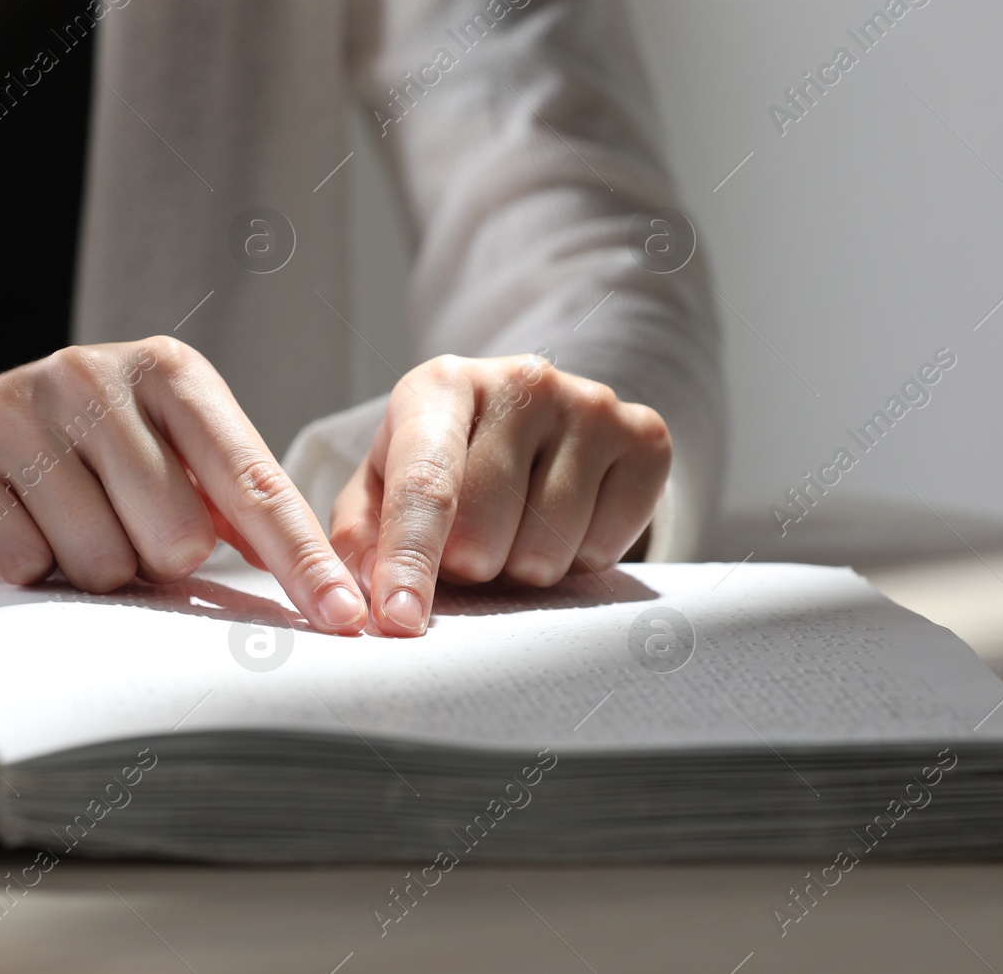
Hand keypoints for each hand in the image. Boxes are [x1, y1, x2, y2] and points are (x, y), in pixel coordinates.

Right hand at [0, 338, 365, 633]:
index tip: (345, 615)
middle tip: (120, 526)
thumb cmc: (86, 459)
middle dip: (156, 560)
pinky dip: (28, 567)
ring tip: (65, 524)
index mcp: (171, 373)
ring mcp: (20, 407)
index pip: (254, 483)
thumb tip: (321, 585)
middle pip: (176, 539)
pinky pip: (25, 564)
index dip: (302, 558)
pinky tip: (15, 526)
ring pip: (101, 562)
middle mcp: (97, 374)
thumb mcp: (168, 454)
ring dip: (92, 569)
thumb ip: (236, 504)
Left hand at [329, 354, 671, 636]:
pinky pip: (606, 550)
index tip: (401, 622)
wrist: (537, 425)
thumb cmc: (443, 466)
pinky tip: (566, 522)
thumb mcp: (382, 487)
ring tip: (516, 531)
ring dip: (523, 568)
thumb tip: (356, 599)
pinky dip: (580, 559)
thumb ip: (360, 538)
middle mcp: (521, 379)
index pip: (425, 484)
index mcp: (440, 383)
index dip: (410, 560)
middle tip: (468, 547)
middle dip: (467, 566)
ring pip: (548, 551)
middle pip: (484, 532)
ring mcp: (591, 403)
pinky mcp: (645, 437)